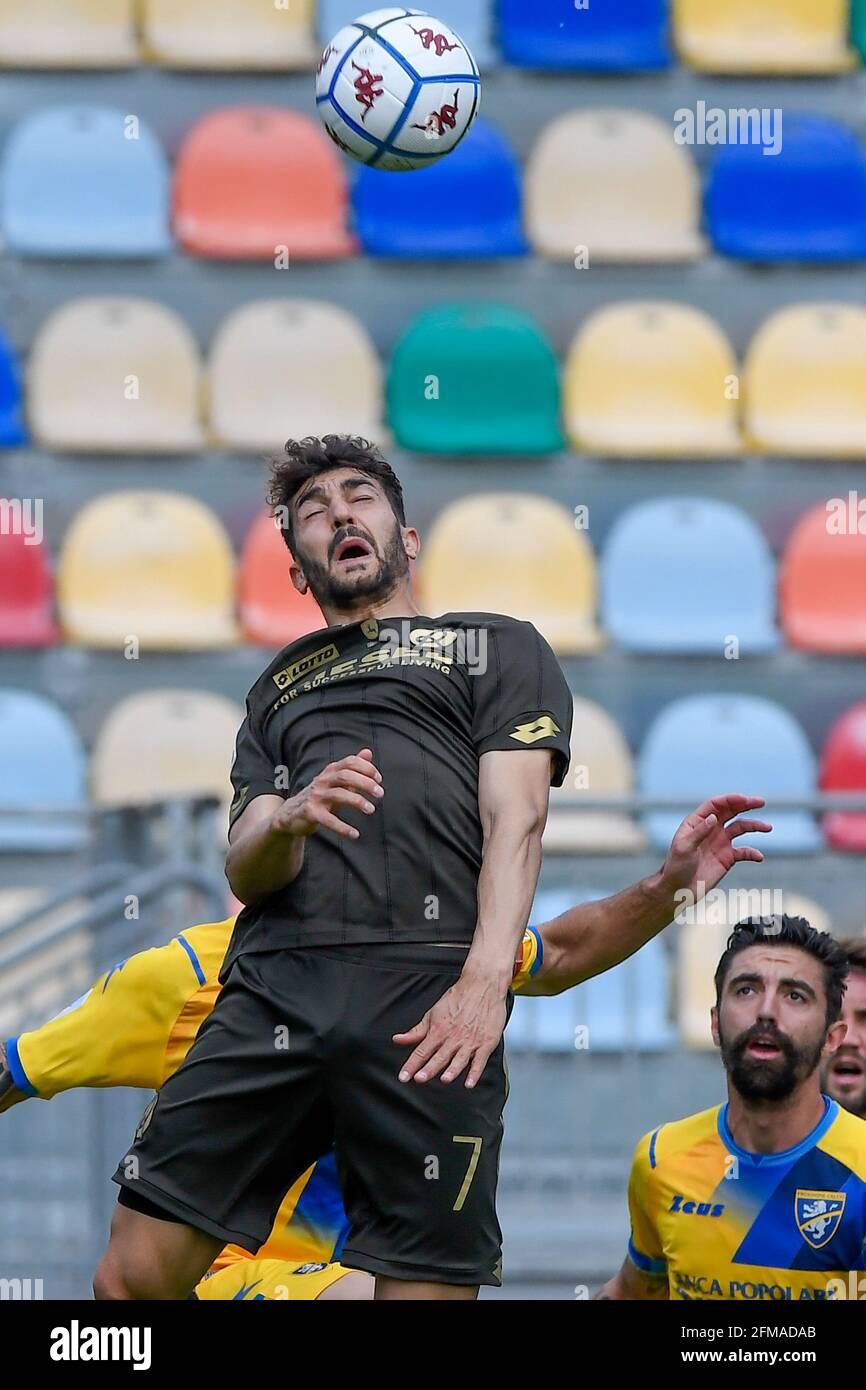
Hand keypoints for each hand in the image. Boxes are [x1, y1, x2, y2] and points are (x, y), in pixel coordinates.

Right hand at [271, 749, 382, 840]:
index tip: (379, 779)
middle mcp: (322, 781)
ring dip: (357, 801)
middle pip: (345, 776)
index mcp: (330, 771)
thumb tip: (368, 752)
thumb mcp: (336, 781)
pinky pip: (329, 820)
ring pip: (338, 795)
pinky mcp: (310, 812)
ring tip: (371, 810)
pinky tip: (355, 834)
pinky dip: (343, 827)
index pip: (350, 762)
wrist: (291, 814)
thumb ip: (352, 768)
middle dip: (365, 783)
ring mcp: (315, 796)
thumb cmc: (320, 796)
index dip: (366, 768)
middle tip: (380, 794)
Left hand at [393, 970, 507, 1088]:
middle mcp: (453, 1037)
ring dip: (452, 1070)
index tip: (403, 1077)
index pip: (421, 1051)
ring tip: (444, 1079)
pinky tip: (470, 1083)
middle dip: (428, 1068)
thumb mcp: (433, 1013)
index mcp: (439, 1030)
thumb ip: (416, 1031)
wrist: (482, 985)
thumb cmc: (458, 999)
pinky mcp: (486, 1043)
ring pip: (459, 1059)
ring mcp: (470, 1041)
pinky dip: (475, 1073)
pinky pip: (480, 1061)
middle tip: (419, 1079)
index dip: (411, 1065)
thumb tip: (398, 1040)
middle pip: (439, 1056)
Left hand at [661, 794, 770, 902]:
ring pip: (741, 828)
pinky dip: (753, 853)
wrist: (678, 890)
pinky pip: (744, 852)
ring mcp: (720, 842)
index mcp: (697, 822)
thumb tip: (714, 817)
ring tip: (768, 827)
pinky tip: (759, 857)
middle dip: (746, 805)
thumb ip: (699, 832)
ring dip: (754, 826)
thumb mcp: (684, 848)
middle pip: (731, 811)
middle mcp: (711, 829)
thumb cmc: (676, 866)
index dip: (731, 800)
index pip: (716, 805)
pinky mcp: (728, 858)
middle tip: (761, 801)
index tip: (745, 799)